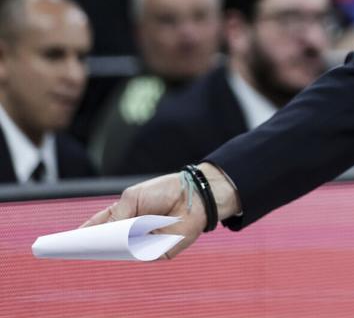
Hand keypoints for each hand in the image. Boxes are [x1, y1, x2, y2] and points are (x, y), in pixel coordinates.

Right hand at [80, 163, 240, 260]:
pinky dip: (130, 251)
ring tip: (94, 246)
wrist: (195, 194)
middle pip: (108, 244)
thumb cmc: (164, 190)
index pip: (99, 227)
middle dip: (92, 245)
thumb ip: (117, 214)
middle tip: (75, 247)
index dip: (84, 233)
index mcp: (124, 216)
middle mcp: (132, 233)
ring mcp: (144, 243)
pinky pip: (140, 254)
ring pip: (122, 252)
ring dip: (109, 250)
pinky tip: (121, 247)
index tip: (68, 240)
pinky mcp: (158, 251)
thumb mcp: (133, 197)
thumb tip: (99, 235)